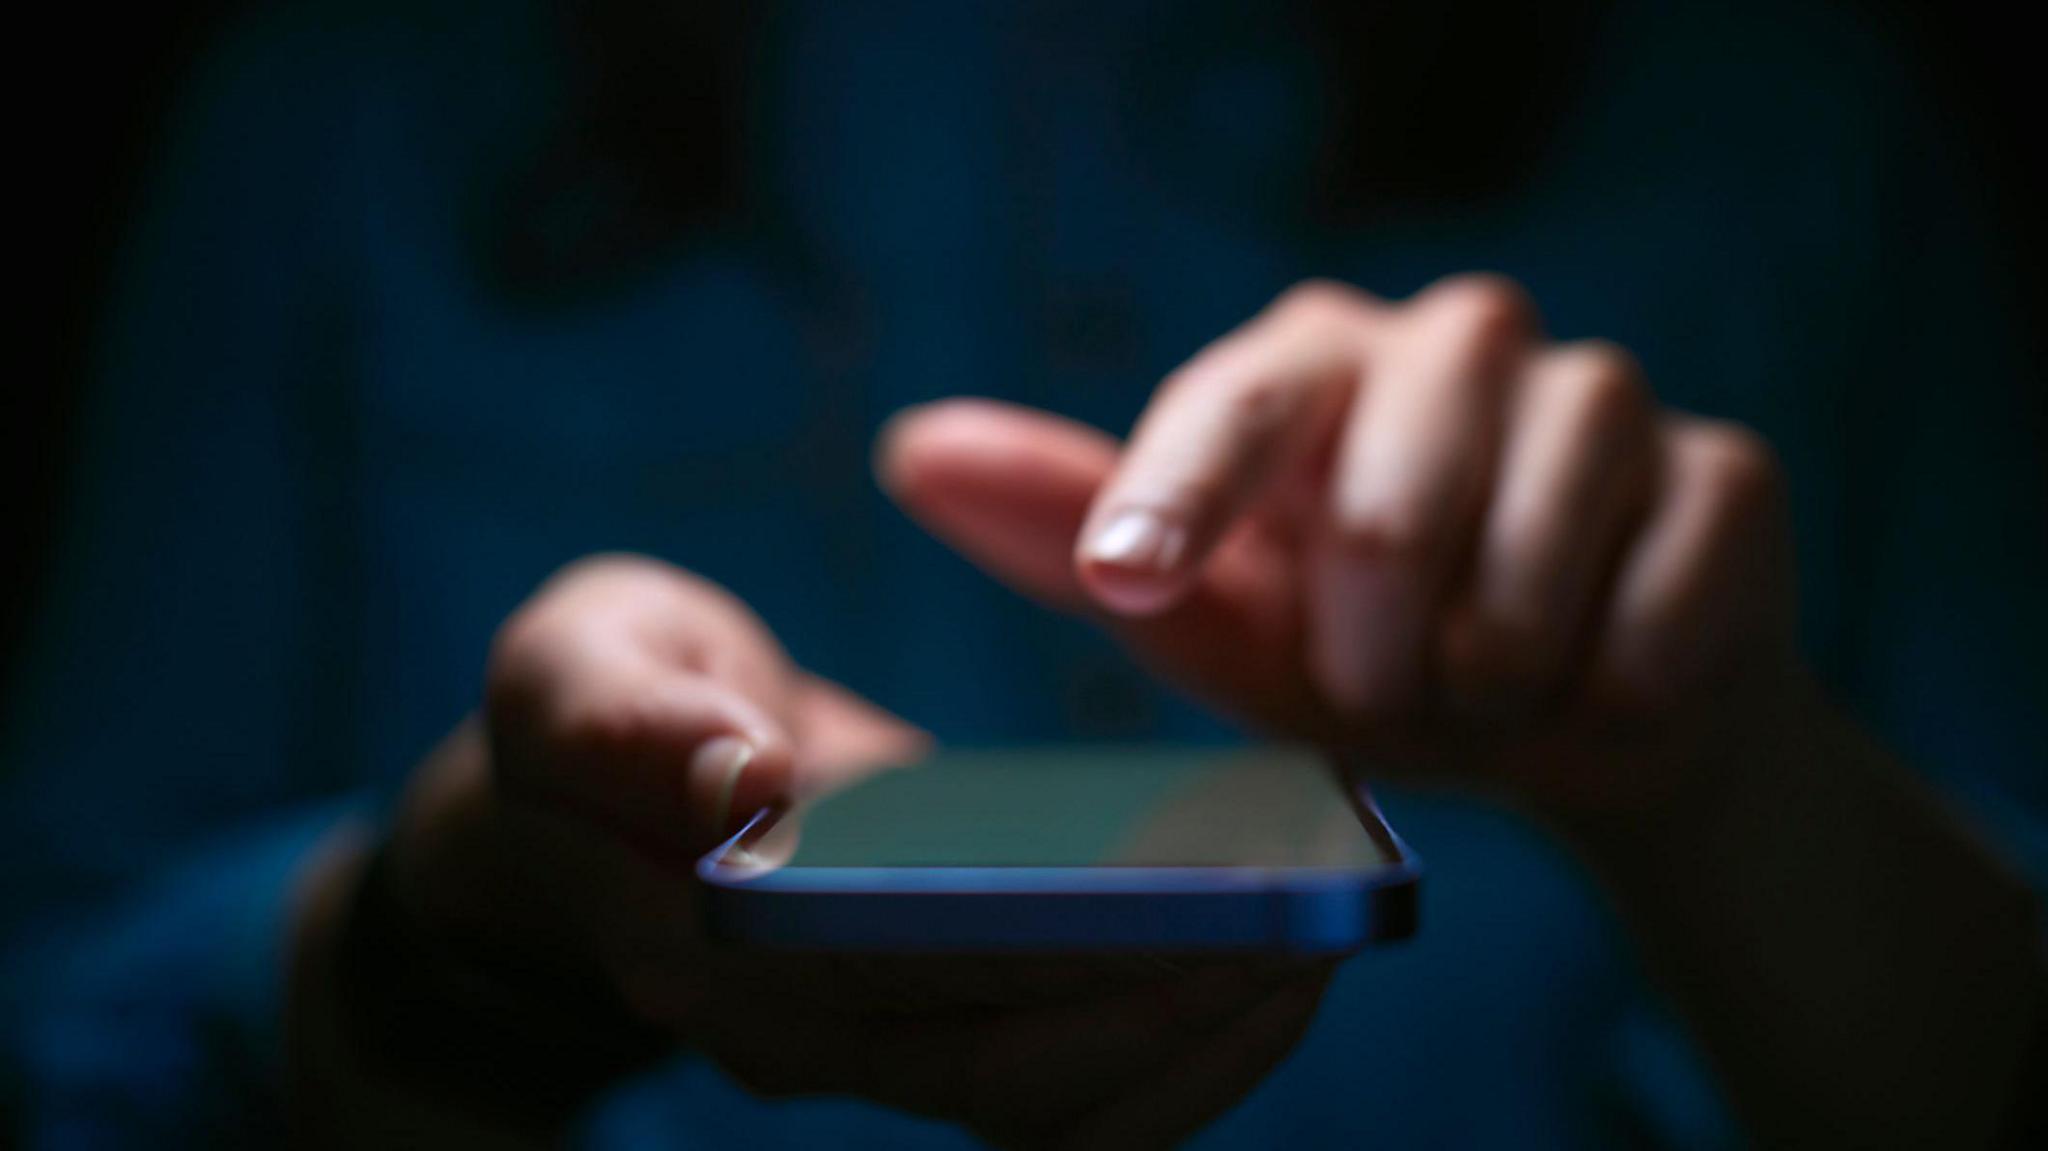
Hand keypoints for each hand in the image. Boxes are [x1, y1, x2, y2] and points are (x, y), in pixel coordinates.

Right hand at [293, 554, 1331, 1148]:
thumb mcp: (573, 663)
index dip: (1049, 957)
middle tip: (1315, 923)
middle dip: (1165, 1013)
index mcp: (706, 938)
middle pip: (999, 1075)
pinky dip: (1174, 1046)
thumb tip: (739, 781)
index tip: (1202, 901)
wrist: (606, 788)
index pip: (892, 981)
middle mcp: (795, 1029)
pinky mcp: (934, 1026)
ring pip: (1048, 1108)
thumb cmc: (600, 709)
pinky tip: (1269, 965)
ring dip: (1193, 1046)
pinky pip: (1067, 1085)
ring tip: (1321, 944)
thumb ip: (625, 718)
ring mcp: (868, 1045)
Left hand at [880, 275, 1801, 817]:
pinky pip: (1660, 603)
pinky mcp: (1728, 473)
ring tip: (1483, 688)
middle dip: (1369, 654)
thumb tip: (911, 449)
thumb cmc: (1366, 659)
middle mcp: (1460, 343)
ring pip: (1532, 553)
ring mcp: (1606, 395)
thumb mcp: (1210, 616)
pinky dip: (1608, 686)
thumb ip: (1074, 531)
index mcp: (1321, 362)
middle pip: (1391, 506)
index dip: (1182, 494)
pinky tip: (1598, 682)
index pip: (1240, 401)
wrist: (1574, 726)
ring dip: (1488, 675)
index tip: (1130, 578)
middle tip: (1377, 691)